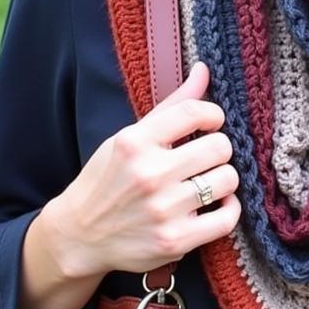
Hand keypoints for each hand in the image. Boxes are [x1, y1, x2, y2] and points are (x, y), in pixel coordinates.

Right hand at [43, 62, 240, 278]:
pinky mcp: (174, 240)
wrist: (79, 235)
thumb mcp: (131, 136)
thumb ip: (172, 105)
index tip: (210, 124)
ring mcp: (162, 210)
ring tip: (207, 181)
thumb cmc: (110, 179)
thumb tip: (204, 69)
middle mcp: (148, 174)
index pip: (195, 111)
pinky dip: (229, 208)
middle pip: (219, 146)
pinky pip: (228, 217)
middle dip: (218, 149)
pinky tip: (216, 204)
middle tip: (206, 158)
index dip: (213, 115)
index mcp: (135, 142)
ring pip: (227, 179)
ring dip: (223, 179)